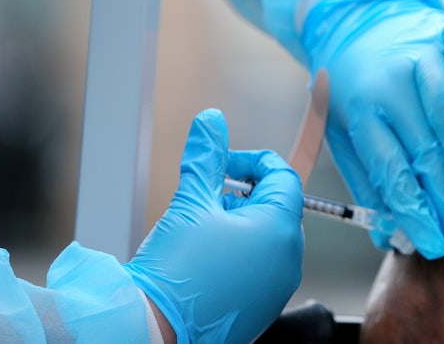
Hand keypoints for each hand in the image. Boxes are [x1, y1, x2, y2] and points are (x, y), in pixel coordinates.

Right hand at [125, 109, 304, 342]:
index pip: (283, 176)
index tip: (223, 165)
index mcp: (280, 229)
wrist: (155, 330)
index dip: (252, 161)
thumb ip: (206, 157)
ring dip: (238, 223)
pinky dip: (239, 253)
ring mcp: (278, 287)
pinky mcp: (263, 307)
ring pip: (268, 237)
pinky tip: (205, 259)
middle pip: (276, 206)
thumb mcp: (190, 202)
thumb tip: (211, 120)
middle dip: (242, 194)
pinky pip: (261, 266)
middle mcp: (289, 260)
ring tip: (200, 231)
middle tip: (206, 199)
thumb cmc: (177, 269)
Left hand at [303, 0, 443, 258]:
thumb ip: (366, 179)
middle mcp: (390, 82)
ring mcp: (421, 54)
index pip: (391, 172)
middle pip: (424, 149)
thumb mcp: (341, 132)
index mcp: (360, 110)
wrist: (353, 20)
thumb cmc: (350, 85)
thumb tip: (388, 235)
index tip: (437, 246)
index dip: (417, 214)